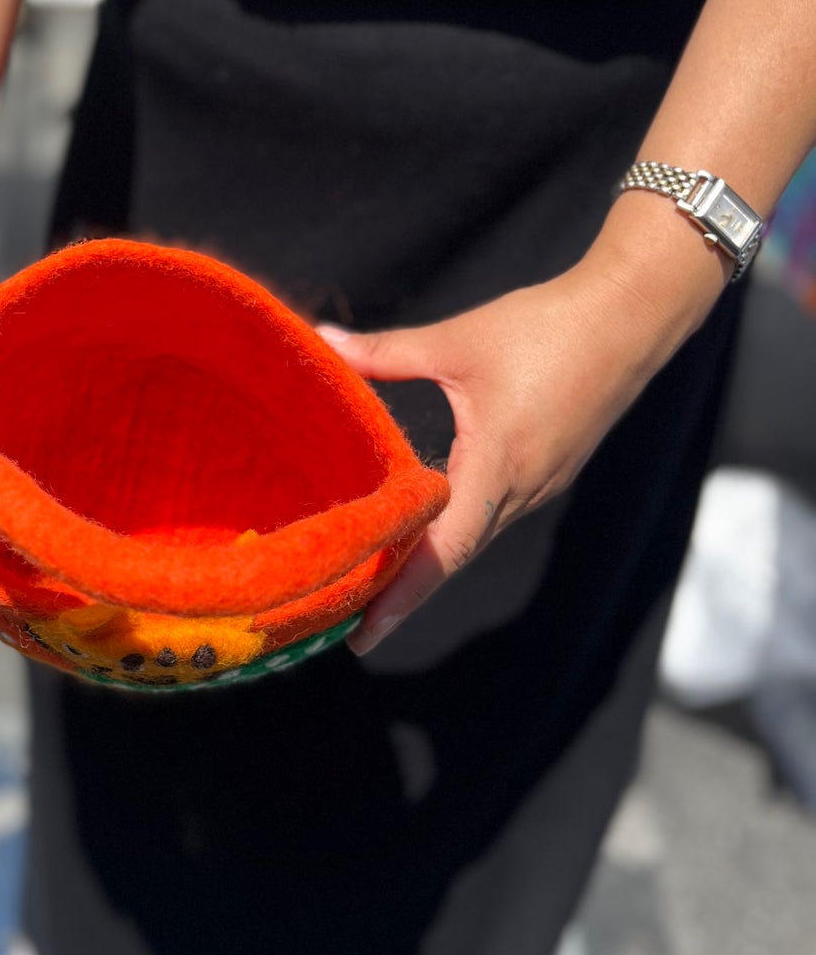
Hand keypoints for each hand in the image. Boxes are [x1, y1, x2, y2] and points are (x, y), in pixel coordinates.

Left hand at [322, 228, 723, 654]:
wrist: (632, 315)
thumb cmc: (547, 326)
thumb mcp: (458, 341)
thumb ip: (387, 350)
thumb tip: (323, 339)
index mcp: (498, 465)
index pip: (443, 550)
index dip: (399, 596)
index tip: (362, 639)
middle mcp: (523, 489)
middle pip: (454, 557)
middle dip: (402, 592)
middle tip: (347, 623)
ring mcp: (541, 484)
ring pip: (474, 538)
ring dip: (428, 564)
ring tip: (372, 586)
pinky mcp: (549, 470)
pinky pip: (494, 516)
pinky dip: (454, 534)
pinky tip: (421, 532)